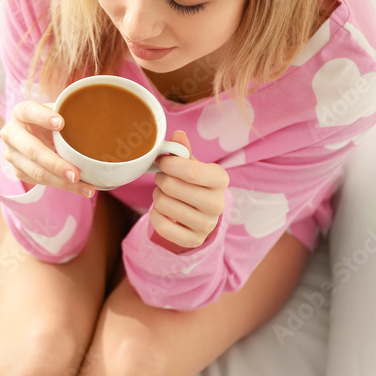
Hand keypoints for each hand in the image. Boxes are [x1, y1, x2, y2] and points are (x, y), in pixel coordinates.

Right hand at [0, 100, 95, 197]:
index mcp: (21, 112)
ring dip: (62, 182)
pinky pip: (40, 181)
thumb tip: (96, 118)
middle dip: (56, 164)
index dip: (44, 117)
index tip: (61, 123)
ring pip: (37, 172)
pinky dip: (62, 186)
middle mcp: (12, 133)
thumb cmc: (50, 120)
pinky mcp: (18, 171)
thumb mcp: (57, 111)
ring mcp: (12, 155)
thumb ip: (69, 112)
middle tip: (76, 174)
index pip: (29, 111)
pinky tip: (80, 188)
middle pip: (32, 150)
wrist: (34, 133)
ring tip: (86, 188)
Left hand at [150, 131, 228, 250]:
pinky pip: (162, 226)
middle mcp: (217, 204)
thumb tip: (178, 135)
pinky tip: (160, 210)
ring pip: (164, 205)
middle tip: (162, 179)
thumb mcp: (192, 164)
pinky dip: (155, 215)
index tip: (162, 161)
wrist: (200, 215)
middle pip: (173, 187)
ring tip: (165, 194)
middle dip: (161, 180)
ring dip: (157, 196)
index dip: (169, 164)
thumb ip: (183, 150)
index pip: (191, 171)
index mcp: (220, 179)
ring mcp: (207, 225)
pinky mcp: (194, 240)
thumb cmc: (194, 183)